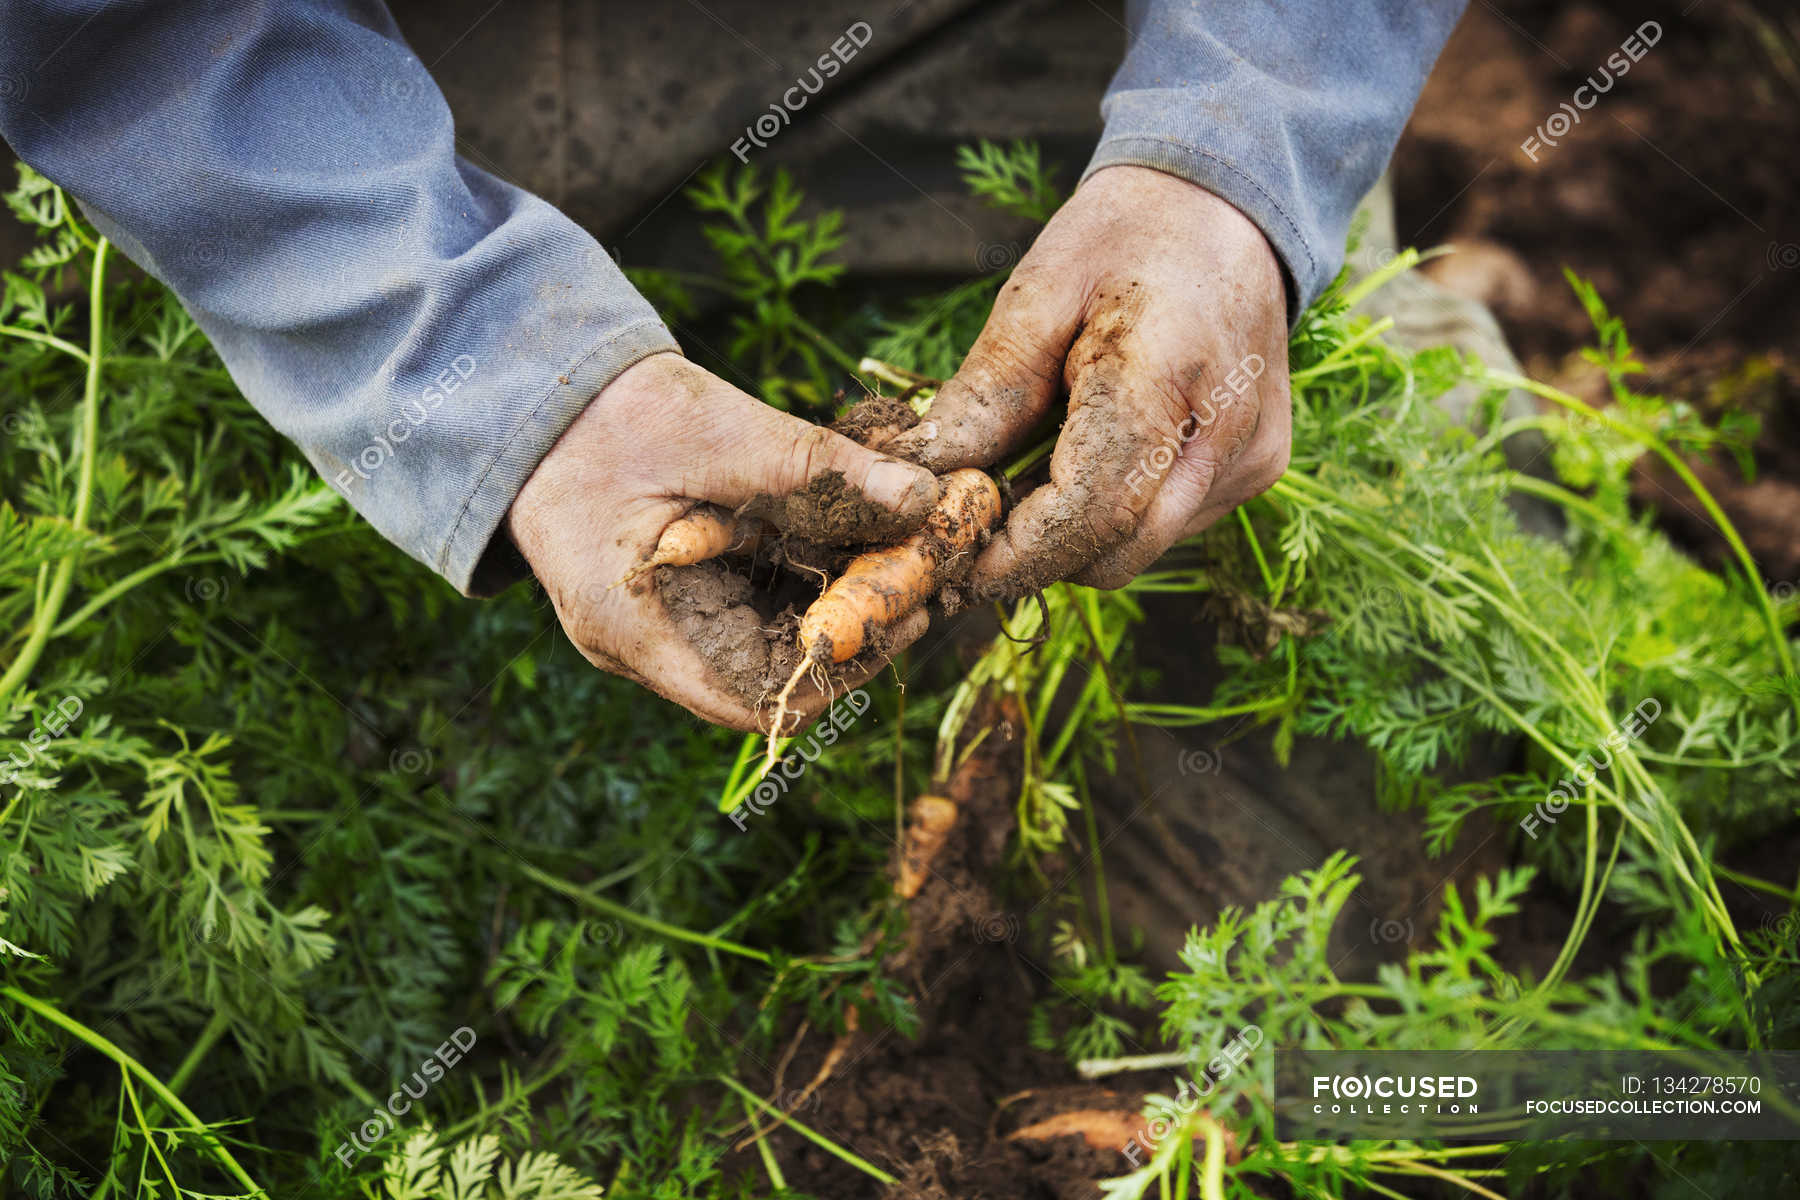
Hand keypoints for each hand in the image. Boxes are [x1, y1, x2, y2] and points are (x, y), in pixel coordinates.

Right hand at [507, 352, 937, 729]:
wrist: (536, 389)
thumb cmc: (606, 413)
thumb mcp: (716, 431)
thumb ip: (816, 467)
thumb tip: (921, 497)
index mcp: (634, 630)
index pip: (754, 702)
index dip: (838, 675)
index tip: (902, 619)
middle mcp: (642, 647)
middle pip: (768, 673)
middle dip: (849, 632)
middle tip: (922, 578)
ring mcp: (654, 626)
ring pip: (764, 641)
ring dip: (831, 603)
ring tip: (899, 553)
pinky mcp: (671, 596)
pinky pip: (746, 607)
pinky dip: (800, 578)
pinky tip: (851, 537)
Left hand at [887, 165, 1290, 593]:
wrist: (1229, 204)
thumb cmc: (1126, 237)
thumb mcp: (1038, 292)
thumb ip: (987, 395)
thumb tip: (927, 482)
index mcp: (1168, 375)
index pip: (1091, 512)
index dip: (1017, 553)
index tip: (956, 564)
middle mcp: (1228, 433)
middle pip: (1117, 553)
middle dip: (1040, 553)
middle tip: (979, 516)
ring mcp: (1252, 457)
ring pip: (1141, 547)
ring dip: (1078, 530)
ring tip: (1043, 458)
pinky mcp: (1260, 468)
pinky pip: (1169, 525)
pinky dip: (1120, 508)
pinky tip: (1101, 446)